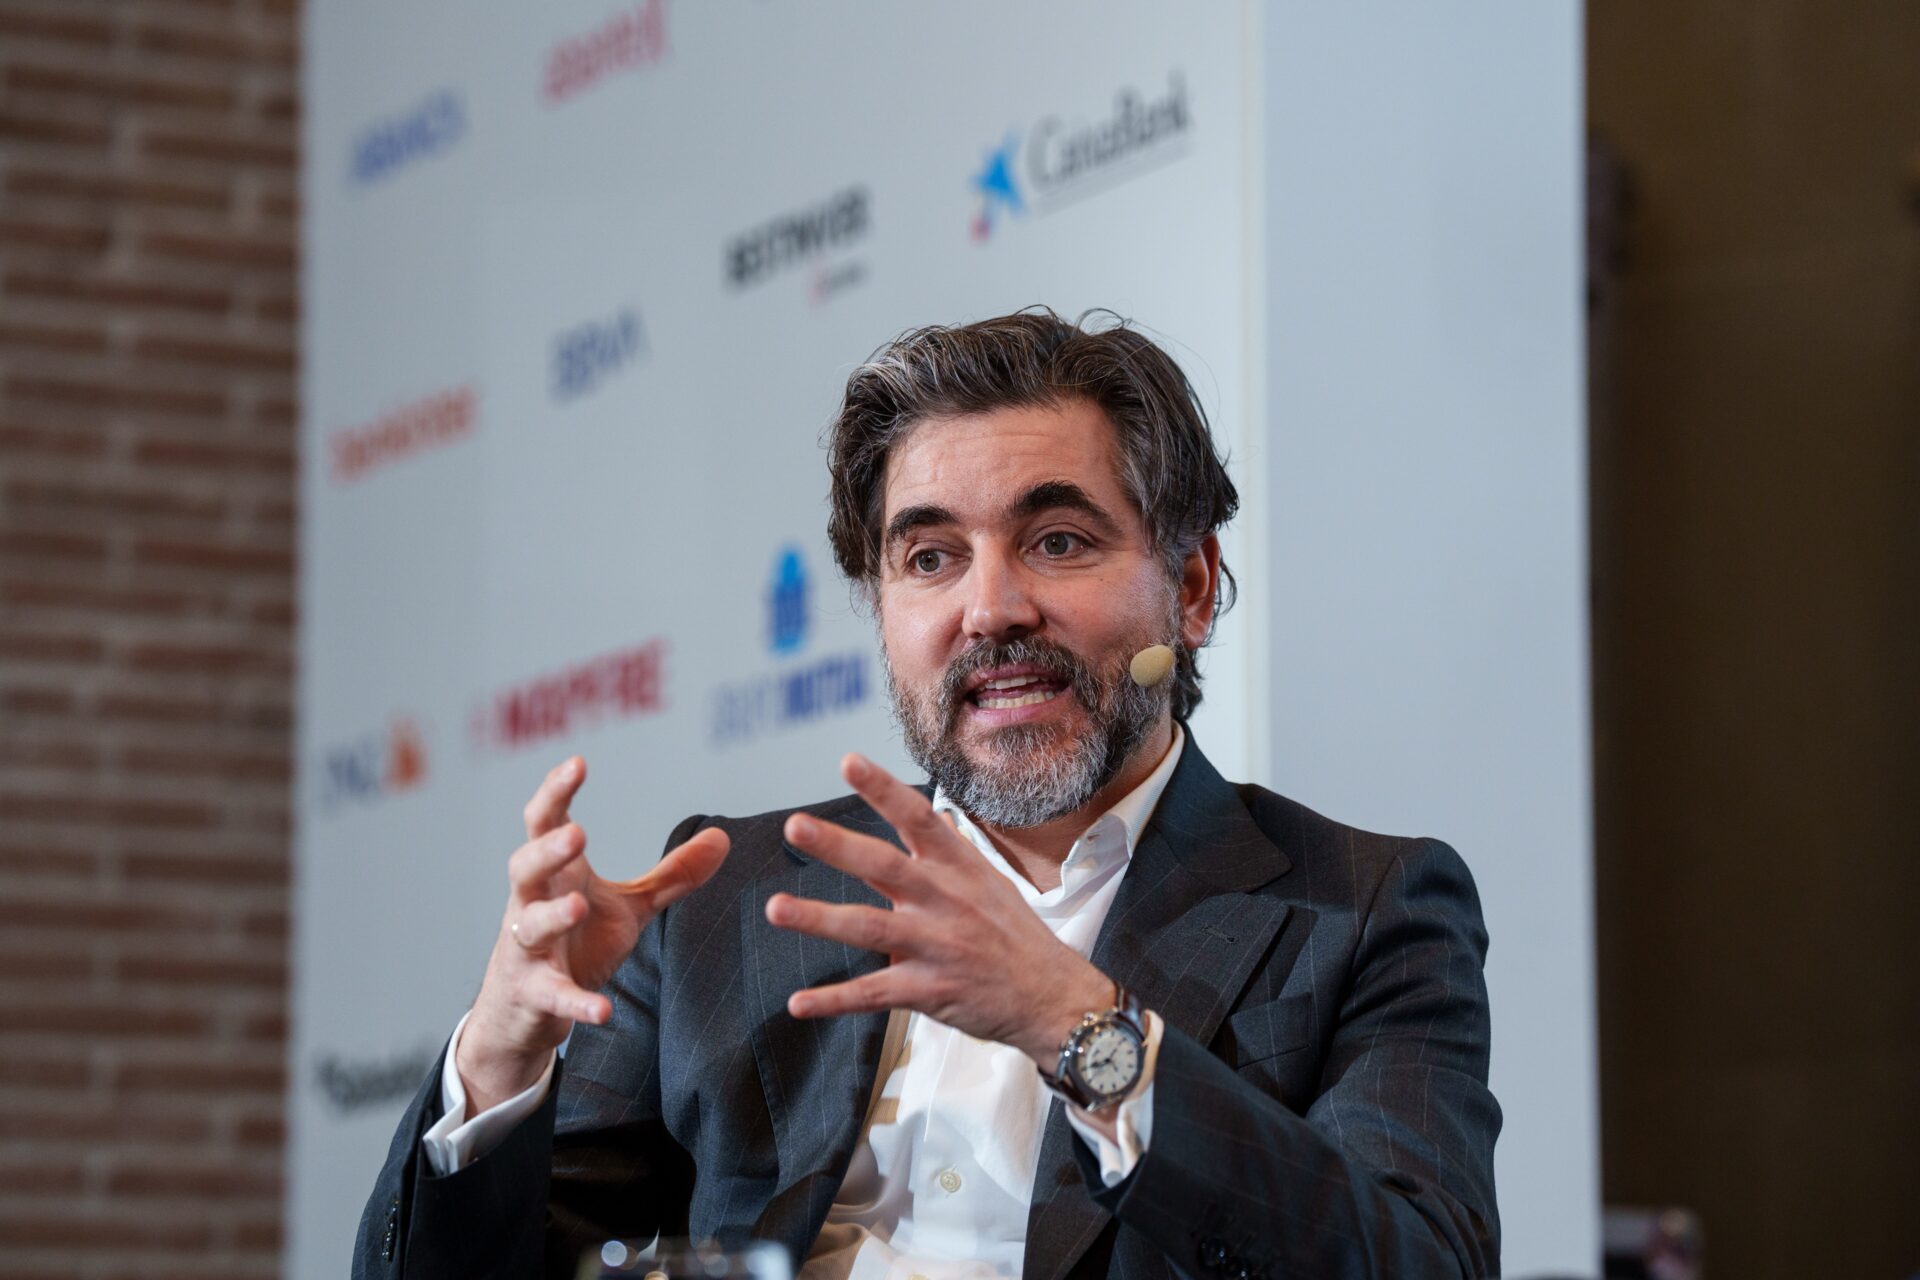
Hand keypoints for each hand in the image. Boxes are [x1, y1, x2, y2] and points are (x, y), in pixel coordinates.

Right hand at [458, 756, 729, 1113]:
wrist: (526, 1013)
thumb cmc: (578, 944)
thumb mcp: (628, 908)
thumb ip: (671, 876)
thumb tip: (723, 837)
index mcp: (555, 875)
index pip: (545, 824)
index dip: (556, 793)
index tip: (578, 763)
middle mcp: (530, 905)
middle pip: (525, 867)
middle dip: (547, 850)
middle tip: (577, 833)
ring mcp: (526, 951)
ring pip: (528, 927)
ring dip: (552, 915)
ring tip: (578, 904)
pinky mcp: (534, 996)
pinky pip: (554, 997)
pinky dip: (576, 1003)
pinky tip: (603, 1011)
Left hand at [765, 753, 1113, 1068]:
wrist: (1052, 997)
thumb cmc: (1017, 936)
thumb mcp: (992, 882)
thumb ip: (955, 851)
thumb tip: (936, 817)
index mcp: (957, 868)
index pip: (918, 817)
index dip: (883, 788)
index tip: (848, 761)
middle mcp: (943, 900)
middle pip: (883, 866)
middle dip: (837, 846)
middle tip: (794, 826)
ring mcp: (935, 945)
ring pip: (868, 928)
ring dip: (819, 918)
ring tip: (774, 908)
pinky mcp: (928, 991)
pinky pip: (873, 995)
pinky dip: (834, 1001)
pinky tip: (798, 1003)